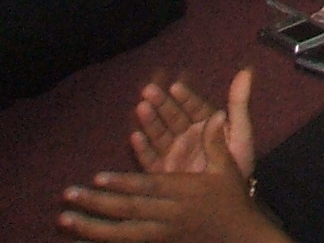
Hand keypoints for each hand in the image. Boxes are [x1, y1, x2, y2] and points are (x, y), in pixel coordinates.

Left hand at [60, 150, 272, 242]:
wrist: (237, 235)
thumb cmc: (231, 196)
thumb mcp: (228, 166)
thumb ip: (216, 141)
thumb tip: (217, 113)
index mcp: (187, 191)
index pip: (150, 187)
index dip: (125, 182)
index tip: (99, 177)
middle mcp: (172, 213)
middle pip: (130, 209)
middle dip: (98, 202)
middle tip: (70, 194)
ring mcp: (163, 231)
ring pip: (122, 231)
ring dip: (91, 226)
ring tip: (65, 217)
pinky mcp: (159, 241)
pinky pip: (127, 241)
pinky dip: (105, 238)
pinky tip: (83, 235)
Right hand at [133, 70, 254, 180]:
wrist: (227, 202)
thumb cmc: (236, 164)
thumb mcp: (241, 132)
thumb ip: (240, 103)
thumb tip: (246, 71)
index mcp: (207, 125)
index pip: (194, 107)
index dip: (185, 97)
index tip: (175, 87)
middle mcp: (187, 136)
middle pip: (173, 117)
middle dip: (161, 103)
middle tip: (149, 91)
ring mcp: (174, 153)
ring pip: (160, 134)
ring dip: (150, 121)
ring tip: (141, 107)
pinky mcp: (162, 172)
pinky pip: (150, 159)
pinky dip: (143, 148)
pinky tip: (136, 136)